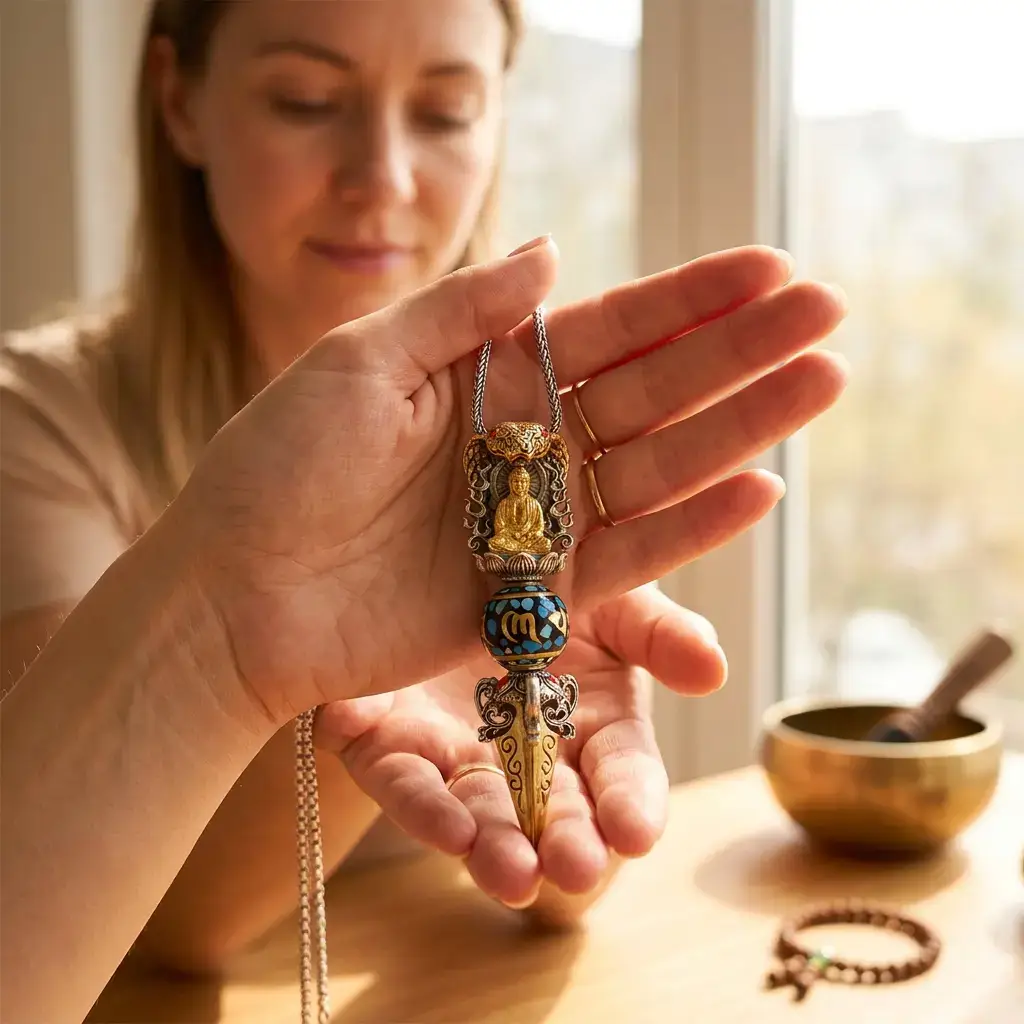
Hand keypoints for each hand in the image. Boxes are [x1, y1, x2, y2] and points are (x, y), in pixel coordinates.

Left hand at [182, 239, 846, 725]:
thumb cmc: (275, 467)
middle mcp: (522, 442)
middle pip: (652, 392)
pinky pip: (627, 556)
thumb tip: (554, 252)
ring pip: (656, 467)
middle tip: (827, 317)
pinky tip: (758, 488)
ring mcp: (534, 519)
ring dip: (739, 430)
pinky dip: (691, 528)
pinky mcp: (533, 593)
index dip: (688, 300)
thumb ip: (464, 311)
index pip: (607, 329)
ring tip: (819, 383)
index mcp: (483, 374)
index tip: (769, 270)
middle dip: (739, 353)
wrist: (233, 597)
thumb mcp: (359, 361)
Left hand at [317, 584, 723, 906]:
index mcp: (590, 721)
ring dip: (496, 849)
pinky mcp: (388, 744)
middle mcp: (526, 752)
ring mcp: (456, 754)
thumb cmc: (545, 585)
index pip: (620, 772)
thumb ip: (659, 630)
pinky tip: (447, 828)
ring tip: (514, 877)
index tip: (638, 832)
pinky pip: (401, 782)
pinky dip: (422, 807)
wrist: (451, 556)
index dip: (631, 802)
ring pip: (478, 813)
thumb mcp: (611, 595)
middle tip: (576, 868)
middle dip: (567, 841)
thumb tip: (713, 668)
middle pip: (552, 808)